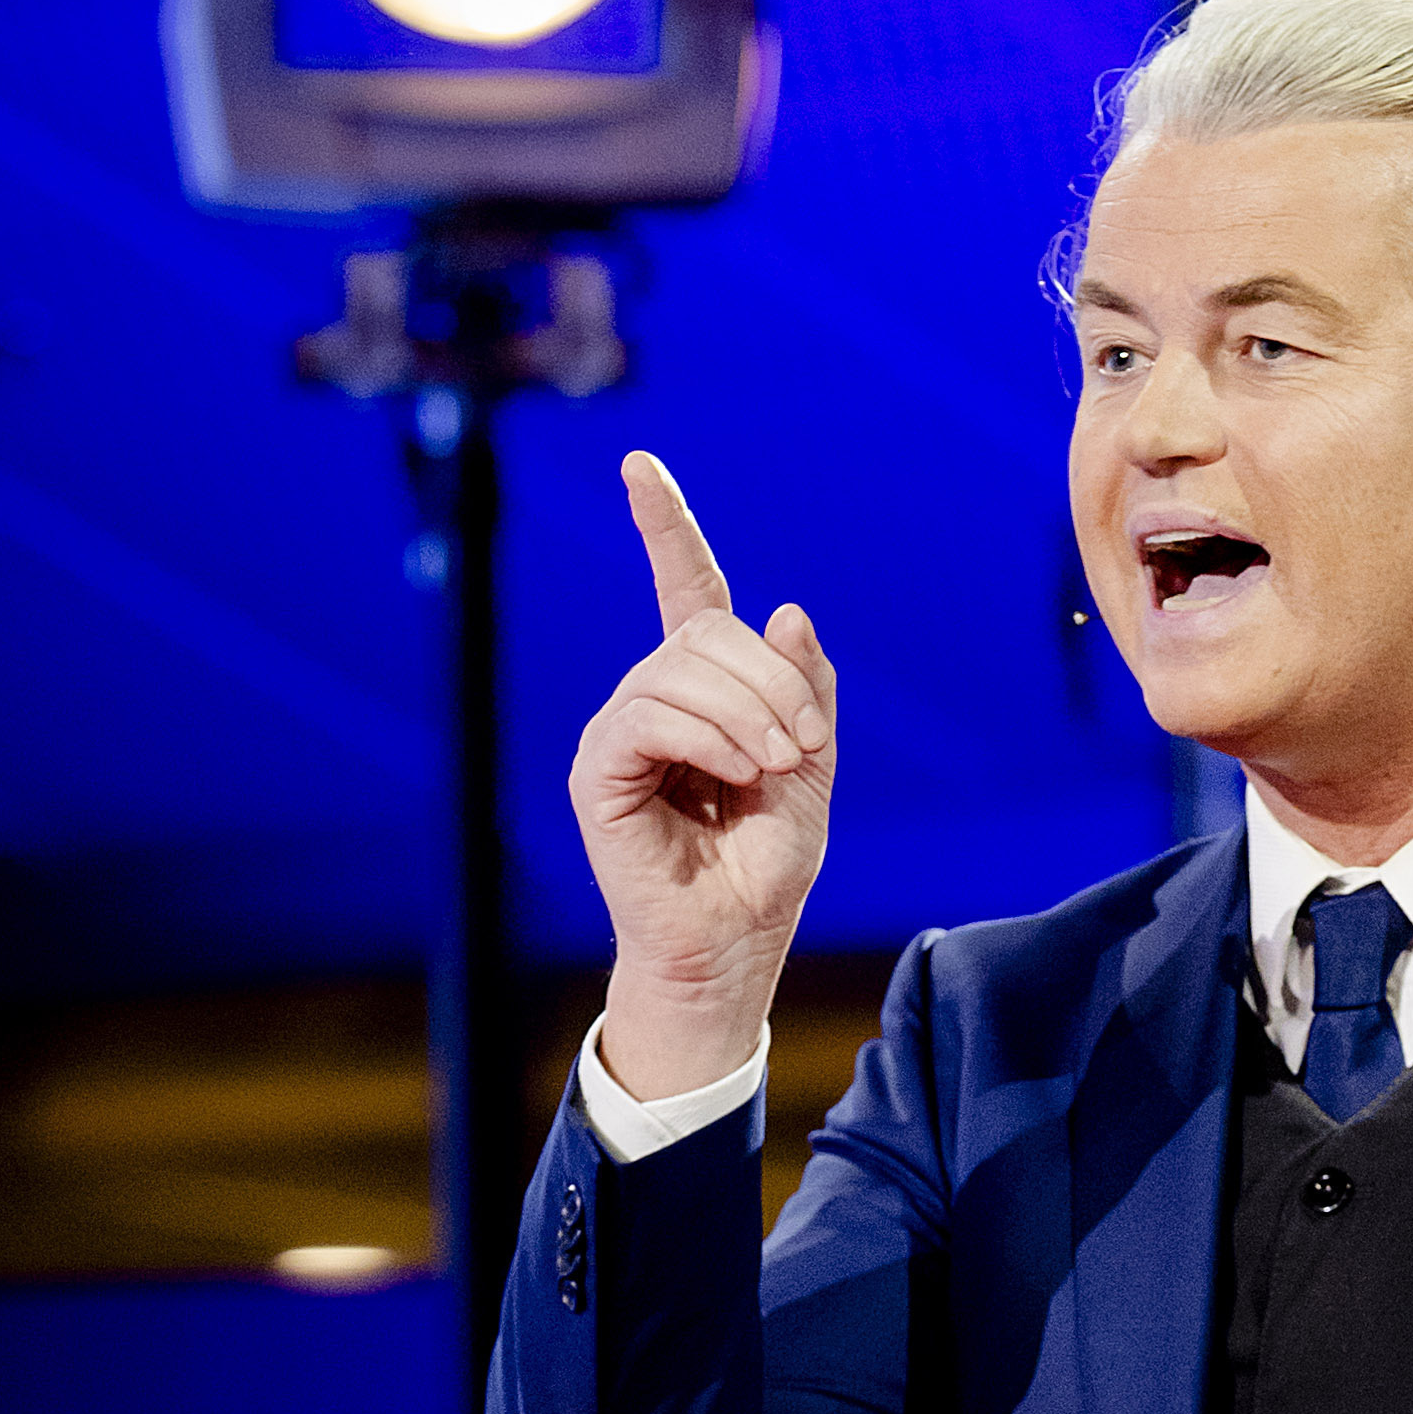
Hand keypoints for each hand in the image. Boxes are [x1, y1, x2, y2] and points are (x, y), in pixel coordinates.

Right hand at [571, 453, 836, 1097]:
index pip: (684, 592)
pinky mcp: (601, 772)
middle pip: (703, 634)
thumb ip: (806, 692)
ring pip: (678, 670)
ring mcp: (622, 733)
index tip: (641, 468)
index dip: (665, 529)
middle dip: (769, 679)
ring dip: (746, 712)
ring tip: (774, 768)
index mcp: (706, 693)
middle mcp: (654, 701)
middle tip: (803, 746)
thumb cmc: (766, 867)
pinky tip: (734, 774)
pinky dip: (704, 736)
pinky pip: (646, 716)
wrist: (733, 945)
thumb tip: (784, 609)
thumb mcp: (811, 770)